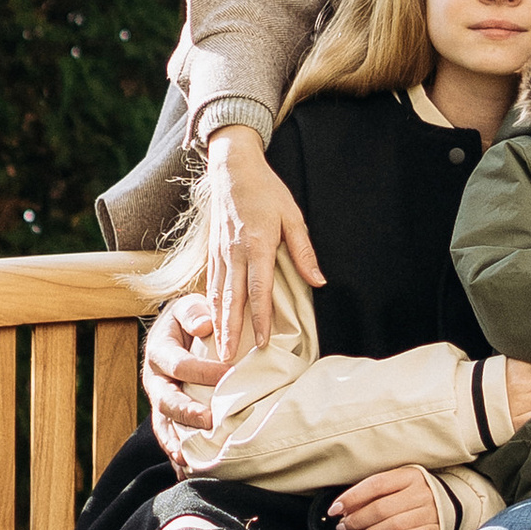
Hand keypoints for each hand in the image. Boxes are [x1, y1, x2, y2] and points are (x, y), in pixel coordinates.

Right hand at [145, 290, 232, 461]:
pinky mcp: (165, 414)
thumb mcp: (189, 306)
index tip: (230, 375)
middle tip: (210, 422)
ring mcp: (158, 399)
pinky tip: (185, 471)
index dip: (204, 372)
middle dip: (187, 413)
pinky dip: (175, 452)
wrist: (180, 329)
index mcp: (159, 350)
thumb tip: (204, 324)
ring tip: (188, 460)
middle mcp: (154, 378)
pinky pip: (168, 435)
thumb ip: (194, 312)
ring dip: (175, 442)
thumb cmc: (191, 317)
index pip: (180, 364)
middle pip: (166, 400)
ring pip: (163, 423)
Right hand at [204, 124, 322, 353]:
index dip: (259, 318)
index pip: (258, 290)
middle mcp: (234, 253)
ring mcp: (220, 253)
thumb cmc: (266, 191)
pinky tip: (213, 321)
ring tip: (217, 348)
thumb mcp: (293, 217)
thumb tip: (318, 281)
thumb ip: (304, 252)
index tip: (260, 342)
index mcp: (256, 245)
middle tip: (226, 359)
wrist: (232, 169)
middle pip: (231, 299)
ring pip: (217, 294)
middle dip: (229, 331)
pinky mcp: (212, 251)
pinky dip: (211, 306)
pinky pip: (212, 284)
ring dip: (218, 323)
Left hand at [327, 466, 448, 529]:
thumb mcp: (399, 484)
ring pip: (395, 523)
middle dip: (357, 520)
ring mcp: (431, 511)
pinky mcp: (437, 529)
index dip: (352, 497)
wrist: (455, 503)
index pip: (375, 484)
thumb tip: (343, 507)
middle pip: (382, 507)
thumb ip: (375, 492)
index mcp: (409, 475)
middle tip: (343, 527)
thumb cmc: (415, 493)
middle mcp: (421, 491)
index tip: (334, 510)